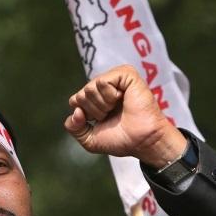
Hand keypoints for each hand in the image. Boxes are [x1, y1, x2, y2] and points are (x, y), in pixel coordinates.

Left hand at [63, 65, 185, 167]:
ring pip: (90, 88)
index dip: (85, 116)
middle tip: (112, 115)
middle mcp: (105, 86)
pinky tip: (122, 99)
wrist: (141, 141)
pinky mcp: (126, 74)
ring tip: (118, 108)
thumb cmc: (121, 139)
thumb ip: (73, 128)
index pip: (75, 101)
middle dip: (94, 111)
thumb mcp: (89, 139)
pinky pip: (102, 82)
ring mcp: (115, 79)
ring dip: (102, 105)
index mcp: (97, 98)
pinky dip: (109, 96)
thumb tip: (75, 111)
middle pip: (81, 95)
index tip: (102, 122)